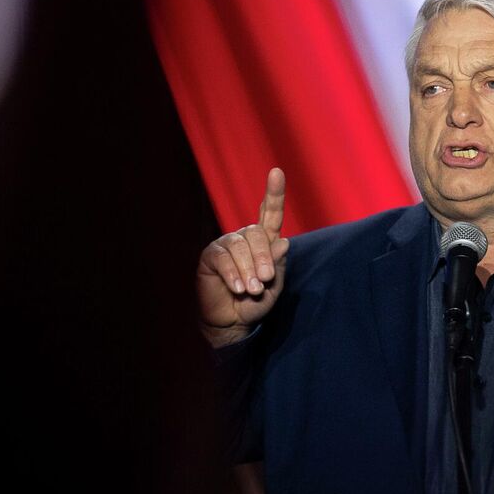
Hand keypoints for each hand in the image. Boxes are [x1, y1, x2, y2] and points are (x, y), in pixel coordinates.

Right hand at [197, 168, 290, 346]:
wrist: (231, 322)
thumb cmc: (255, 303)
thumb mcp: (273, 286)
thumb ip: (278, 265)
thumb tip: (283, 242)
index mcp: (264, 241)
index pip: (270, 214)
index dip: (274, 193)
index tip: (277, 172)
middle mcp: (244, 238)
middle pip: (257, 233)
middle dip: (264, 258)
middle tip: (264, 282)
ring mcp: (226, 245)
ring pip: (240, 246)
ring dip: (249, 270)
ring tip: (252, 290)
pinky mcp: (211, 256)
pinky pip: (224, 258)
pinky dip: (233, 275)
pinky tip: (238, 289)